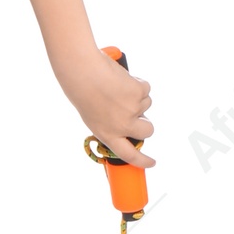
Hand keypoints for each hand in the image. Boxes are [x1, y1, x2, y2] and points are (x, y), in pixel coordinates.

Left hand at [58, 49, 154, 168]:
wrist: (81, 70)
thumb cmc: (82, 91)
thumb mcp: (93, 116)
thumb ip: (111, 125)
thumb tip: (129, 123)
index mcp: (108, 134)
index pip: (129, 155)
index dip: (142, 161)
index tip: (152, 162)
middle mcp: (122, 125)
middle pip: (148, 130)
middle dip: (146, 123)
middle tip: (137, 114)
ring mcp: (133, 109)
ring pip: (147, 105)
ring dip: (137, 97)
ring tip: (117, 88)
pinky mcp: (139, 92)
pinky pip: (145, 88)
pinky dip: (137, 83)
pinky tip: (121, 79)